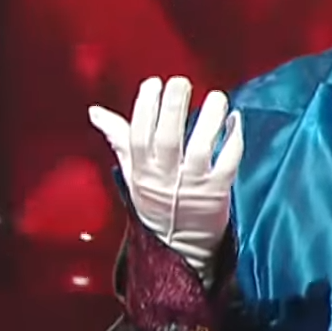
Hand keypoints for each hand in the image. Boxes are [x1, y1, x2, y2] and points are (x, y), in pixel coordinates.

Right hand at [88, 77, 243, 274]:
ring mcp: (193, 186)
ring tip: (216, 96)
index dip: (145, 108)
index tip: (153, 83)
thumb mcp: (133, 174)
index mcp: (142, 171)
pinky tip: (235, 119)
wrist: (181, 248)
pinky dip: (233, 139)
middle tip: (181, 82)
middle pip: (169, 139)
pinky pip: (228, 163)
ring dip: (209, 120)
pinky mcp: (218, 193)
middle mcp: (166, 178)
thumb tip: (96, 112)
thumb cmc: (157, 204)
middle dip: (174, 107)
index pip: (139, 136)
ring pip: (202, 149)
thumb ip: (119, 139)